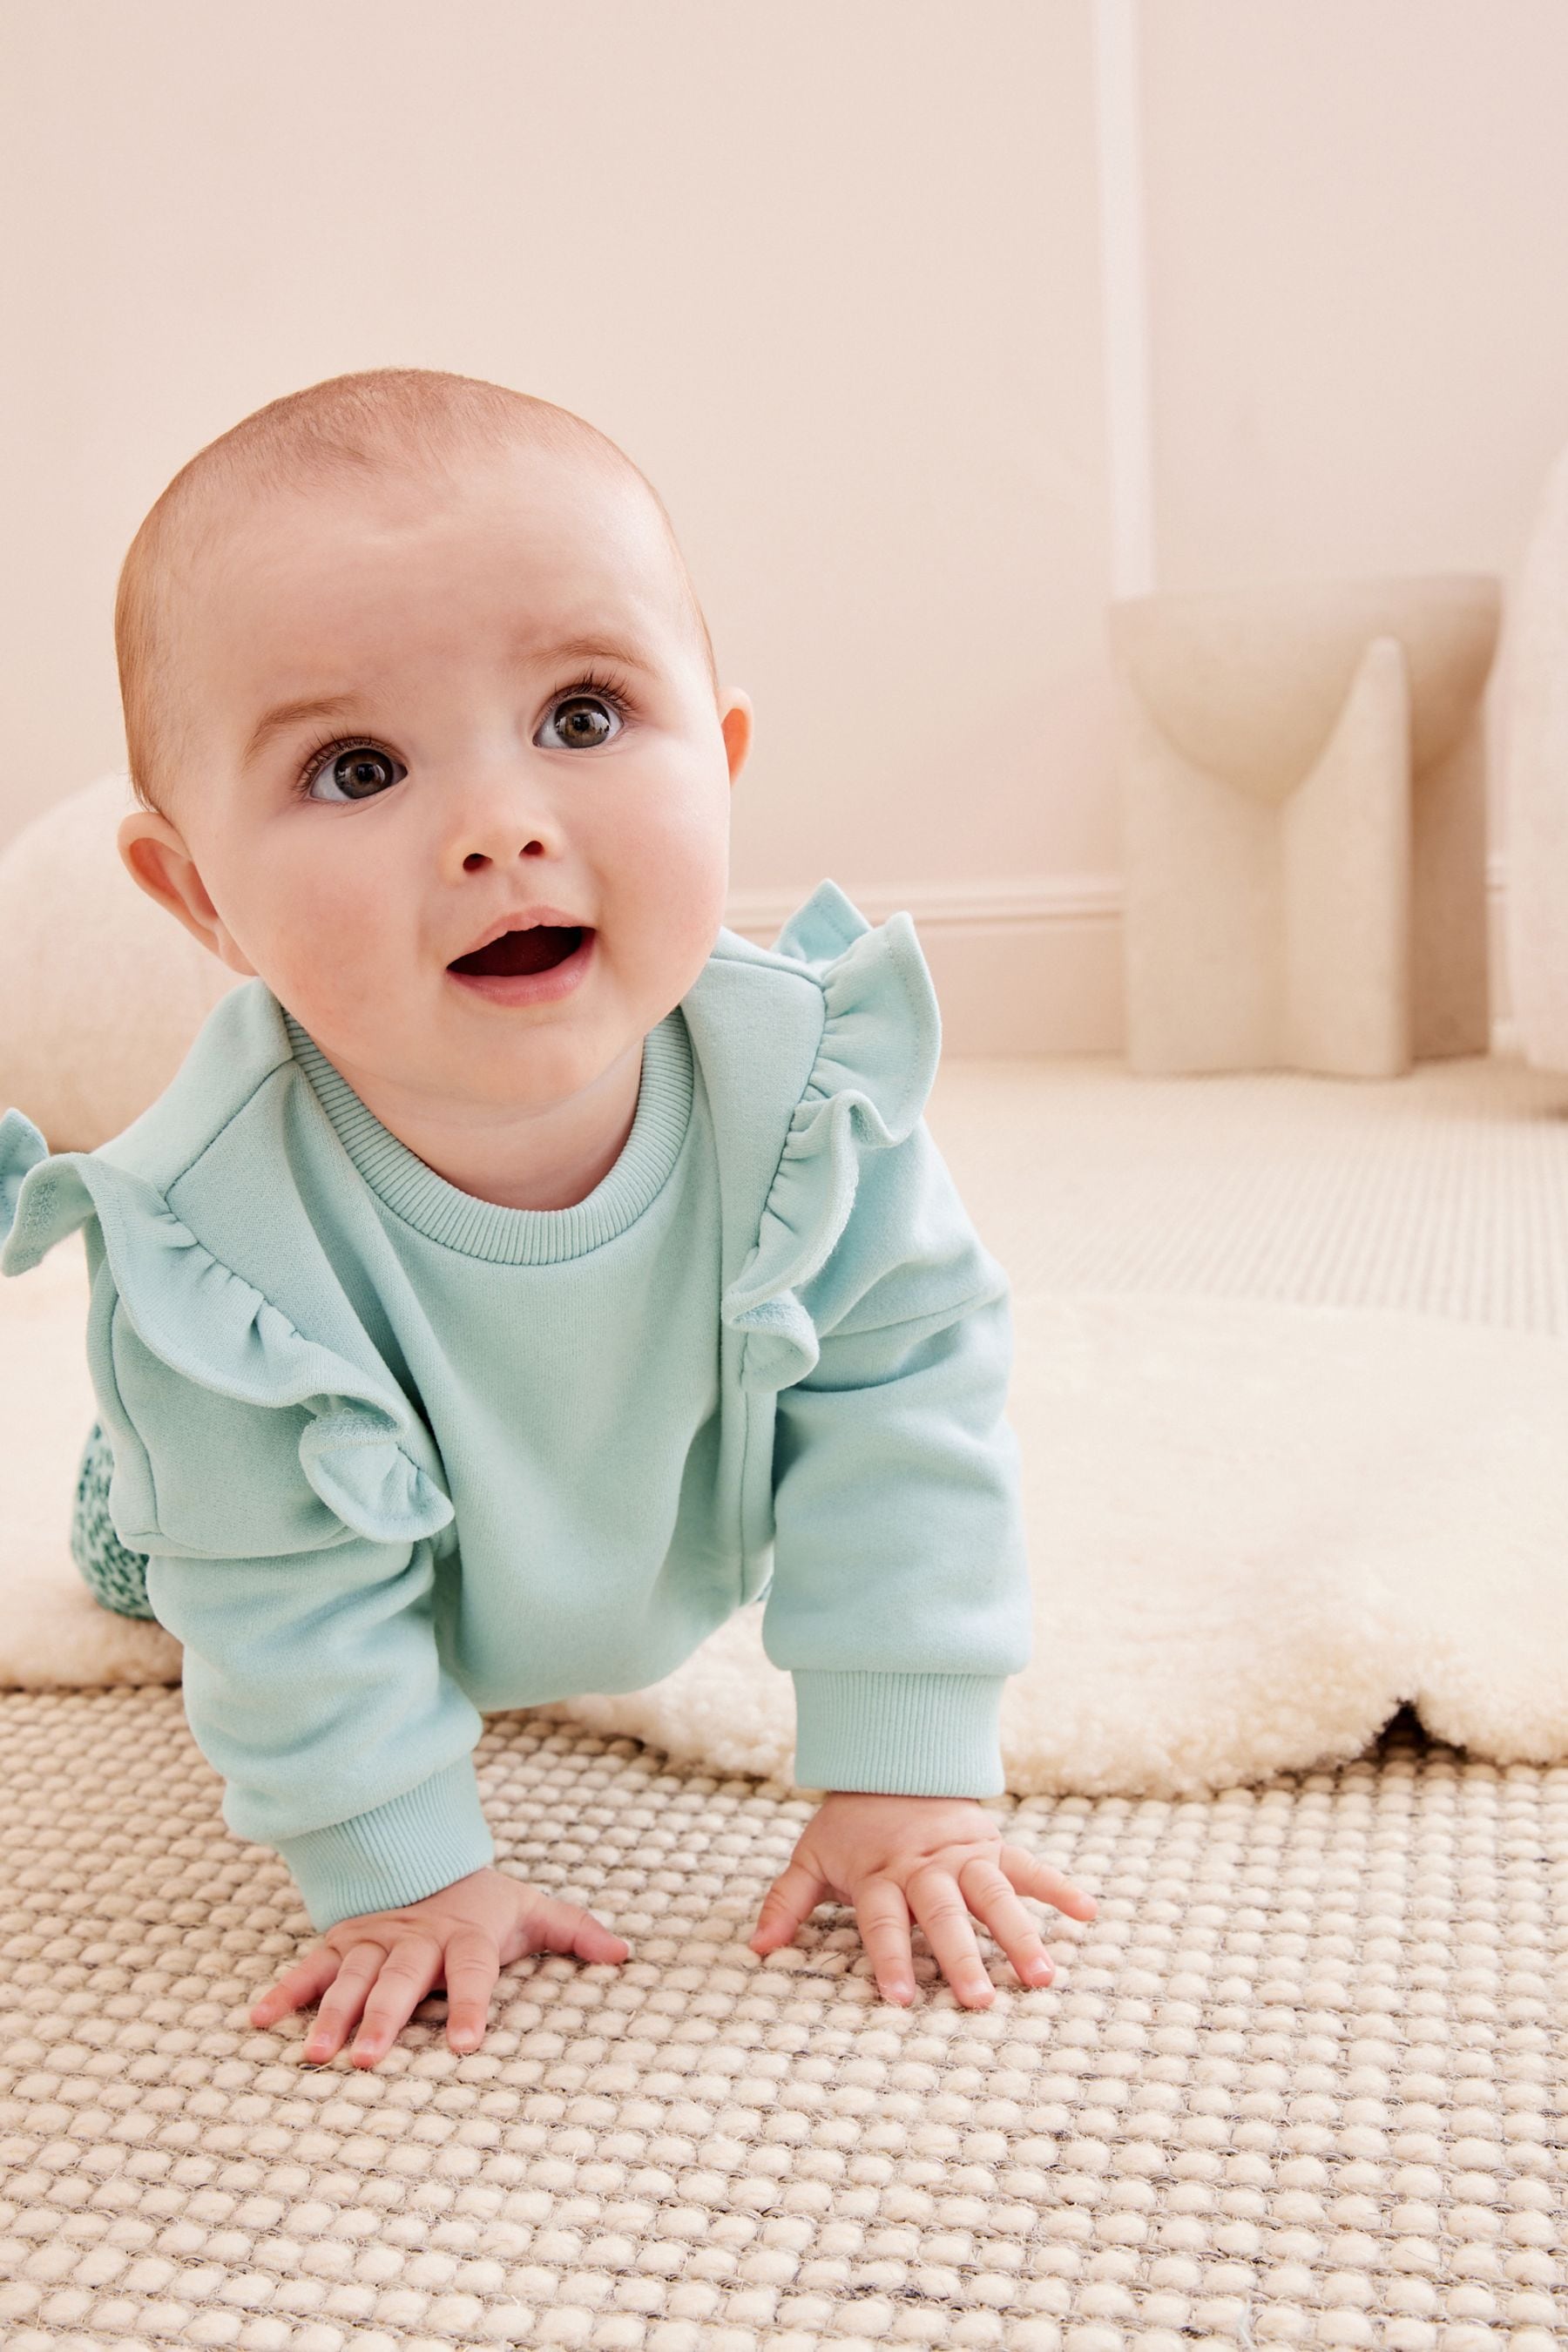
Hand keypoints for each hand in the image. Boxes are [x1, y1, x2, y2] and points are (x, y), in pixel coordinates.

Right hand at [248, 1865, 628, 2066]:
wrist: (427, 1858)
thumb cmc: (485, 1904)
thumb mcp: (533, 1911)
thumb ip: (576, 1932)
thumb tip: (625, 1956)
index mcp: (467, 1936)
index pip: (473, 1972)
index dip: (471, 2006)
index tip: (468, 2047)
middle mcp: (417, 1939)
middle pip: (401, 1979)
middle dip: (385, 2019)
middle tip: (366, 2062)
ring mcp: (375, 1940)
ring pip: (352, 1977)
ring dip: (332, 2014)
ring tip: (315, 2056)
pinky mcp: (341, 1941)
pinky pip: (310, 1966)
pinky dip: (283, 1990)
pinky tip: (258, 2020)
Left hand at [748, 1791, 1096, 2007]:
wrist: (891, 1757)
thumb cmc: (849, 1824)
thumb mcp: (811, 1856)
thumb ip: (786, 1902)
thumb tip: (757, 1948)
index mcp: (881, 1874)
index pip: (883, 1921)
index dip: (888, 1960)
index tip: (900, 2002)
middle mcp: (926, 1867)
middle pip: (943, 1913)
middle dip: (961, 1956)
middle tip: (980, 2000)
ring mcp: (964, 1855)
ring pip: (994, 1895)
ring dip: (1020, 1934)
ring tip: (1043, 1977)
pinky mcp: (993, 1845)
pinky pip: (1031, 1866)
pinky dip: (1060, 1888)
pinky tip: (1089, 1914)